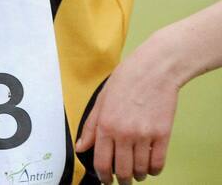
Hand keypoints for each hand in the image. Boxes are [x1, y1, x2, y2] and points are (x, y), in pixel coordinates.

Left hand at [75, 42, 178, 182]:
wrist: (153, 71)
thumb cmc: (125, 81)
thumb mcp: (100, 101)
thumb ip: (90, 126)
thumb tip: (81, 146)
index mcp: (106, 125)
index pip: (102, 161)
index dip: (103, 175)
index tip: (105, 179)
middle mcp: (124, 133)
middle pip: (122, 170)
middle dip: (121, 179)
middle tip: (121, 179)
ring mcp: (145, 135)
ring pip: (140, 169)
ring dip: (137, 175)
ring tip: (135, 172)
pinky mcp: (163, 135)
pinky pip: (158, 163)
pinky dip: (153, 170)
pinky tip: (149, 167)